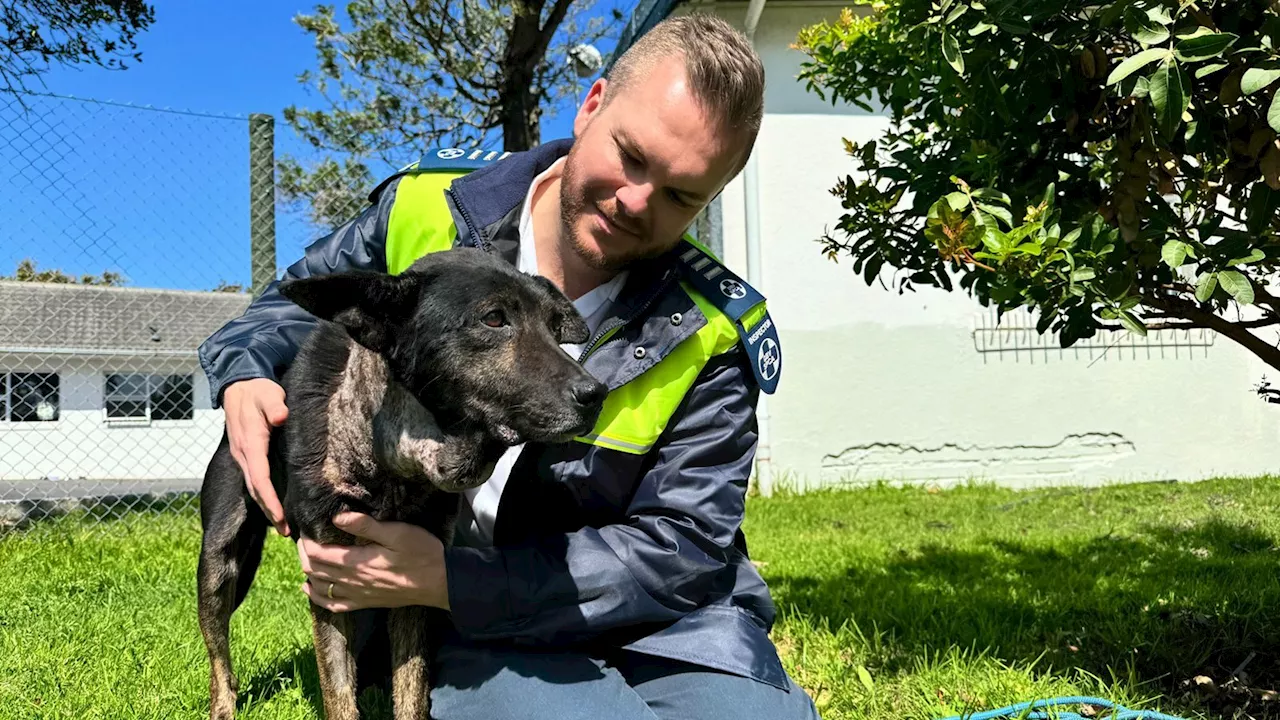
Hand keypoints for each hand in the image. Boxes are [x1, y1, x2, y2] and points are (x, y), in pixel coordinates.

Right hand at [223, 378, 290, 535]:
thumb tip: (281, 416)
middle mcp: (243, 454)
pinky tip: (274, 505)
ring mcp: (242, 456)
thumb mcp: (268, 393)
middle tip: (286, 532)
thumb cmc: (258, 390)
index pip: (259, 478)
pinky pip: (254, 480)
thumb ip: (275, 405)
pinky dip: (263, 496)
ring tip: (282, 527)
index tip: (280, 517)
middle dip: (269, 512)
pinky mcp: (246, 455)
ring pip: (253, 487)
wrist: (239, 384)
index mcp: (250, 443)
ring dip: (266, 507)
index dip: (269, 499)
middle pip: (255, 490)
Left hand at [297, 512, 449, 612]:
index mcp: (358, 562)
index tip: (306, 528)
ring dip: (308, 572)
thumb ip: (365, 526)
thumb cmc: (421, 553)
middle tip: (304, 539)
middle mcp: (353, 581)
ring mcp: (358, 595)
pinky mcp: (365, 603)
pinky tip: (311, 589)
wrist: (439, 582)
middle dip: (302, 554)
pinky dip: (317, 597)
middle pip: (314, 570)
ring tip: (307, 557)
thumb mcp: (397, 532)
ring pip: (320, 587)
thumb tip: (336, 518)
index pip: (318, 554)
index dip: (306, 541)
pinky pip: (333, 605)